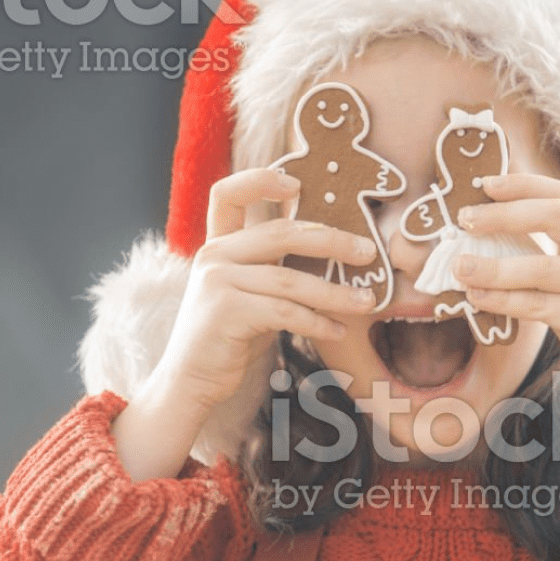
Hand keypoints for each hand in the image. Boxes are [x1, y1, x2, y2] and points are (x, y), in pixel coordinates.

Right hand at [112, 166, 377, 479]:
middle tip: (367, 252)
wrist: (192, 380)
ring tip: (366, 302)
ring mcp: (217, 281)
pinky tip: (338, 330)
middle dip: (331, 240)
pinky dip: (317, 321)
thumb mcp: (250, 294)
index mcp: (218, 245)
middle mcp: (214, 255)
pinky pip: (284, 312)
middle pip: (280, 233)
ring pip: (289, 280)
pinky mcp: (225, 311)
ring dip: (334, 292)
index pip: (227, 193)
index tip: (297, 183)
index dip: (260, 179)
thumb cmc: (230, 339)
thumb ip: (274, 270)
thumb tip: (332, 254)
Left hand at [453, 174, 559, 495]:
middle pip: (554, 216)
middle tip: (465, 219)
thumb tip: (492, 237)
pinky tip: (477, 297)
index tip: (485, 183)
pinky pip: (538, 305)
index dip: (523, 184)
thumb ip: (556, 257)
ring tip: (458, 266)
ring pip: (541, 266)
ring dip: (493, 265)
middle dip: (504, 213)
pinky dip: (503, 299)